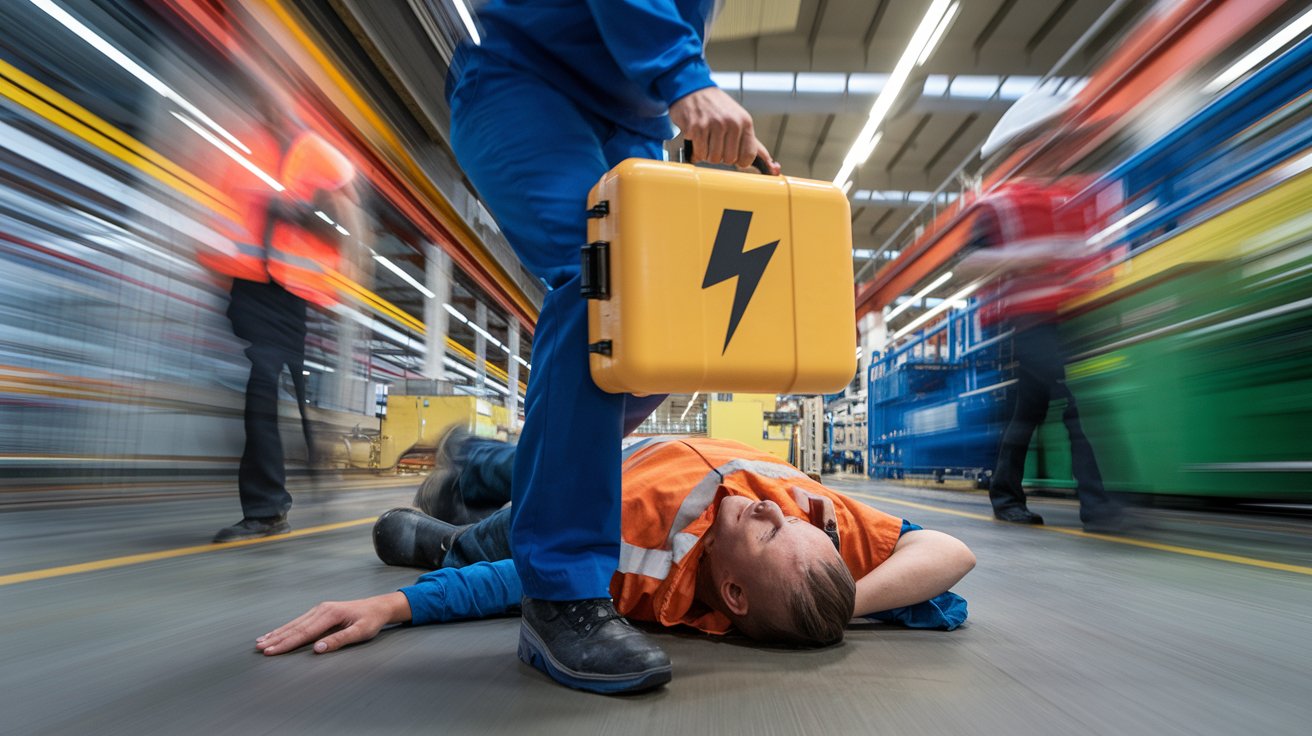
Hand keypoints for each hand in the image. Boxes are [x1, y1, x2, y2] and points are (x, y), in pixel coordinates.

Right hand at [256, 592, 410, 655]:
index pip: (304, 632)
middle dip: (276, 639)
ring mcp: (319, 609)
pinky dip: (286, 628)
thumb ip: (339, 640)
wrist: (378, 607)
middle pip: (295, 627)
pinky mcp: (319, 612)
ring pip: (294, 623)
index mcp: (330, 614)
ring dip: (277, 633)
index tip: (271, 651)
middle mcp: (321, 609)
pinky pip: (299, 621)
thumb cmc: (370, 620)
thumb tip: (317, 648)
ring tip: (260, 641)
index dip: (286, 643)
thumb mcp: (360, 632)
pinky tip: (276, 633)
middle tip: (259, 648)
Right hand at [670, 87, 780, 173]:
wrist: (694, 89)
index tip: (733, 156)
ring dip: (707, 154)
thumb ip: (753, 144)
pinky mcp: (697, 127)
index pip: (748, 156)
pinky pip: (699, 153)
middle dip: (720, 156)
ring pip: (712, 158)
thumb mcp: (740, 120)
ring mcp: (714, 125)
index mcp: (745, 122)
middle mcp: (731, 123)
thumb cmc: (717, 107)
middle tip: (715, 143)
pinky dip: (696, 152)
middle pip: (729, 160)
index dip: (739, 161)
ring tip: (706, 141)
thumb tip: (773, 167)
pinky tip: (696, 140)